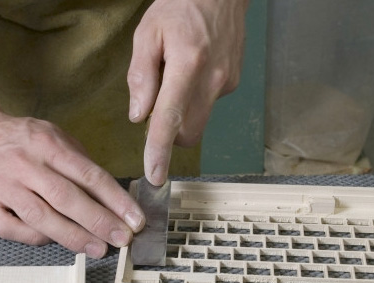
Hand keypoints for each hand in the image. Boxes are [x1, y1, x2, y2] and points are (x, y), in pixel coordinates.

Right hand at [0, 82, 144, 258]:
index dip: (115, 200)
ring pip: (41, 217)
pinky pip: (14, 230)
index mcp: (47, 144)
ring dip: (74, 237)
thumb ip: (81, 163)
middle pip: (66, 198)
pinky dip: (38, 239)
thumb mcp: (56, 137)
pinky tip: (57, 242)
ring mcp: (1, 186)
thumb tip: (112, 197)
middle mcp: (23, 164)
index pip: (88, 175)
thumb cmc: (23, 139)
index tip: (135, 219)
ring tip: (99, 249)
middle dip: (99, 222)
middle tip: (122, 239)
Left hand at [128, 0, 248, 184]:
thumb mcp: (147, 32)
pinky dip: (195, 100)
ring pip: (199, 123)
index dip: (160, 150)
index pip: (170, 117)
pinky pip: (208, 106)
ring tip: (178, 80)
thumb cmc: (180, 6)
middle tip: (158, 107)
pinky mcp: (234, 84)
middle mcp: (212, 79)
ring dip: (183, 116)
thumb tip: (139, 115)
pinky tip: (194, 72)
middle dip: (170, 135)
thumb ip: (141, 76)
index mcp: (188, 63)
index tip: (155, 175)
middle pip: (188, 133)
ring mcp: (227, 84)